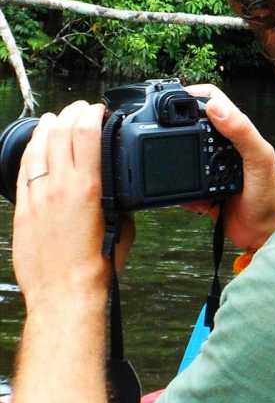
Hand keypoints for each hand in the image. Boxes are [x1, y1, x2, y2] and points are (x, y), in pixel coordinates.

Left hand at [12, 101, 134, 312]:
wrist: (65, 294)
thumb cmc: (96, 267)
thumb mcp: (123, 226)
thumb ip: (117, 199)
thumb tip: (116, 187)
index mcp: (89, 187)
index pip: (87, 133)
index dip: (93, 113)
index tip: (99, 110)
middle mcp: (60, 186)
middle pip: (61, 133)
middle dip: (71, 113)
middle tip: (80, 108)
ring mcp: (38, 197)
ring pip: (38, 148)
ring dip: (48, 127)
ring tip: (55, 117)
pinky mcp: (22, 210)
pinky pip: (23, 171)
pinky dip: (31, 152)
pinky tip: (36, 146)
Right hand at [182, 85, 274, 250]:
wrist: (266, 233)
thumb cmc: (270, 195)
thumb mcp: (259, 158)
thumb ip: (242, 132)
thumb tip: (216, 107)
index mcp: (238, 133)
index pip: (214, 101)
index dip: (194, 95)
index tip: (174, 98)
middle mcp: (224, 148)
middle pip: (194, 126)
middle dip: (177, 127)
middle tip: (159, 132)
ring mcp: (213, 169)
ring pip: (185, 156)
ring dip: (177, 162)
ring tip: (169, 167)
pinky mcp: (204, 192)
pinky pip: (184, 188)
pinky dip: (180, 194)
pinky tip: (182, 198)